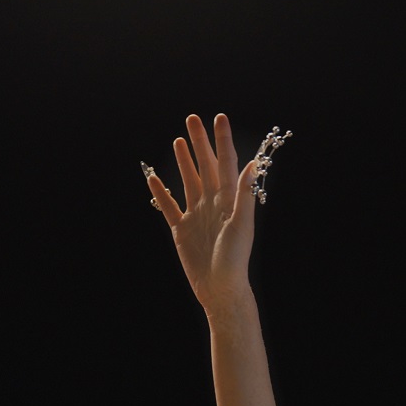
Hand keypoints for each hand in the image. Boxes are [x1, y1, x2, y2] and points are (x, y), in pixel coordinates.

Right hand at [146, 113, 258, 311]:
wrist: (219, 287)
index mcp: (229, 199)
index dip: (222, 140)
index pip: (226, 162)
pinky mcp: (181, 229)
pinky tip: (153, 178)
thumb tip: (252, 164)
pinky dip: (161, 192)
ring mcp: (196, 214)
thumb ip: (245, 194)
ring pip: (188, 180)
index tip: (219, 118)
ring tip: (179, 141)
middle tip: (192, 119)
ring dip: (184, 161)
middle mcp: (212, 203)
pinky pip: (168, 206)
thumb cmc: (234, 259)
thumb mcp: (242, 224)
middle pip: (205, 166)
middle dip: (199, 143)